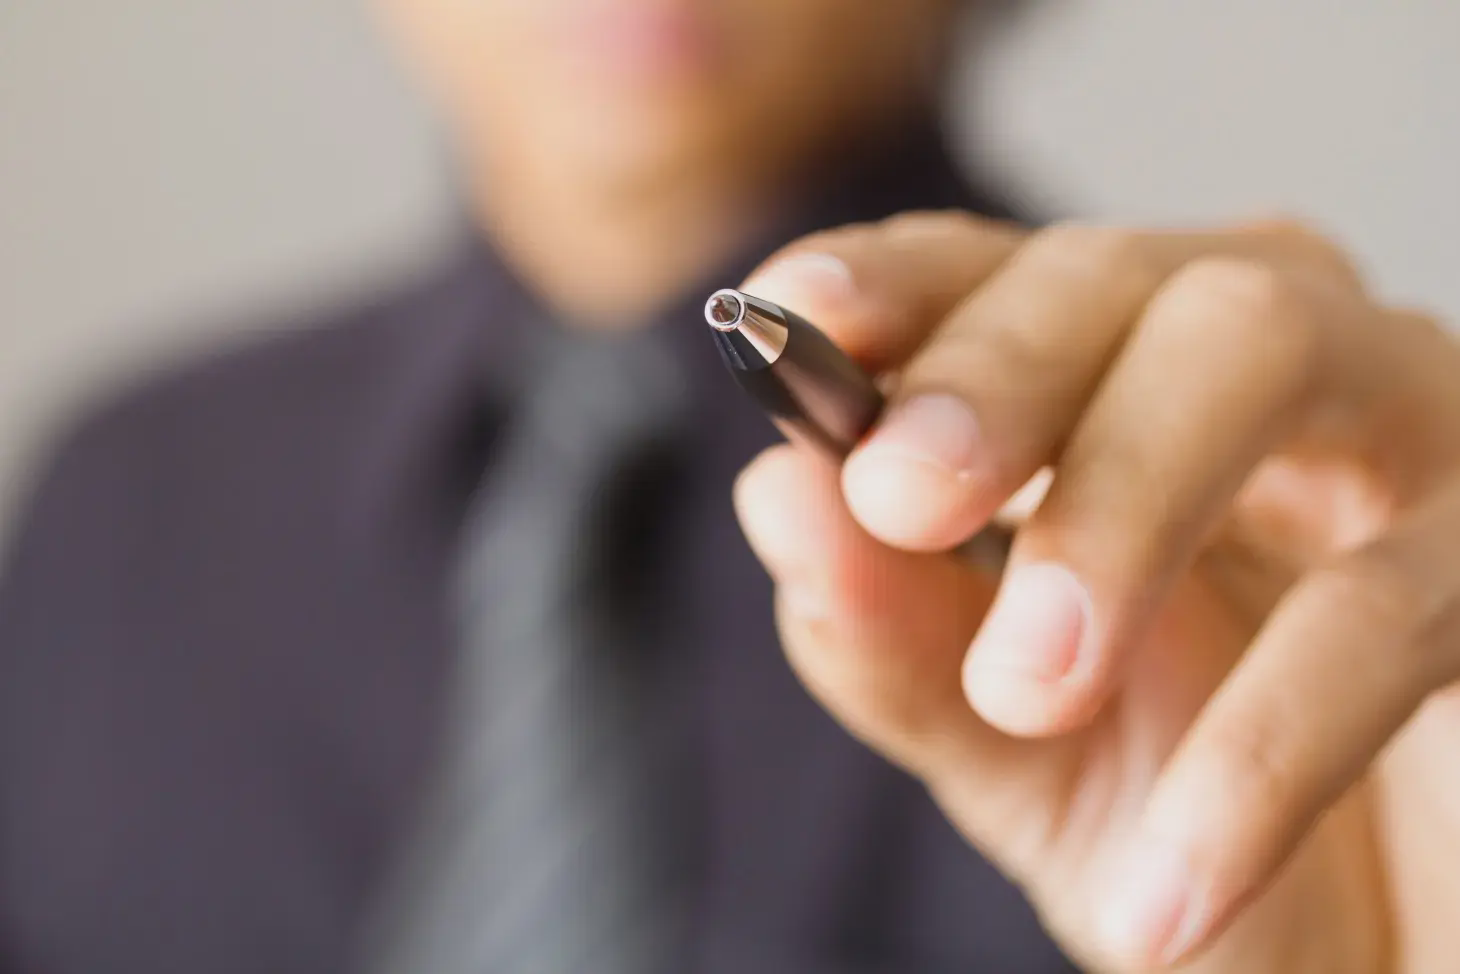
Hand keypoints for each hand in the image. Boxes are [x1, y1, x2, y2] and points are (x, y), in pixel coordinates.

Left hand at [731, 214, 1459, 971]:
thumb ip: (888, 628)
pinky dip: (1262, 750)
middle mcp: (1256, 361)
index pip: (985, 276)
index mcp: (1107, 385)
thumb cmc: (1171, 803)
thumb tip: (776, 491)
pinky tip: (1165, 881)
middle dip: (997, 376)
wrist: (1354, 945)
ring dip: (1119, 506)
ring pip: (1261, 346)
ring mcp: (1404, 428)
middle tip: (903, 499)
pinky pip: (1394, 601)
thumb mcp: (1001, 738)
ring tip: (1029, 691)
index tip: (790, 317)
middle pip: (1118, 274)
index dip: (892, 281)